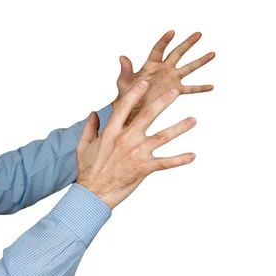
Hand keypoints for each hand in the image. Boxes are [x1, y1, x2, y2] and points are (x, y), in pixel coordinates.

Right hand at [76, 80, 195, 209]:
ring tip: (193, 120)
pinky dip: (180, 159)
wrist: (93, 193)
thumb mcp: (83, 146)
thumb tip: (93, 113)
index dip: (135, 92)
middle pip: (148, 115)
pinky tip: (192, 156)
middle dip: (163, 102)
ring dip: (180, 127)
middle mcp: (125, 139)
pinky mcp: (144, 168)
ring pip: (163, 137)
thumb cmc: (88, 170)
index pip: (124, 106)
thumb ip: (90, 128)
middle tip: (175, 92)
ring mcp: (136, 153)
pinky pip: (166, 162)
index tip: (144, 82)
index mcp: (111, 132)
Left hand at [112, 30, 214, 126]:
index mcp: (150, 65)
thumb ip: (126, 70)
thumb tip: (122, 57)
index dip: (164, 41)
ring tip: (213, 53)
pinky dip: (200, 88)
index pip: (159, 49)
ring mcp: (171, 79)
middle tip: (199, 34)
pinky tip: (211, 87)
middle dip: (188, 44)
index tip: (172, 32)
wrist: (132, 109)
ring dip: (200, 61)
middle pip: (177, 53)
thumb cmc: (125, 94)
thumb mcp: (124, 81)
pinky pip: (190, 89)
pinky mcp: (175, 91)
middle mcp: (163, 69)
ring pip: (188, 68)